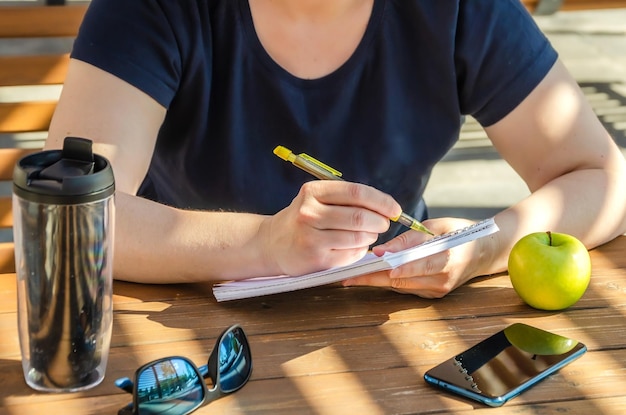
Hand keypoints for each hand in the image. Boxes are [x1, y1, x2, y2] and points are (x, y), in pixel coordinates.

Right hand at [261, 180, 402, 275]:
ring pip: (358, 237)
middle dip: (380, 222)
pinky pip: (351, 254)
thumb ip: (346, 199)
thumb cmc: (303, 219)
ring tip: (368, 235)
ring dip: (371, 237)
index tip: (394, 208)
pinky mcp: (316, 258)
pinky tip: (354, 247)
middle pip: (359, 217)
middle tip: (384, 224)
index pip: (356, 193)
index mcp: (313, 192)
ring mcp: (311, 237)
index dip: (381, 201)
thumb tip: (386, 207)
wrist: (272, 244)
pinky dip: (360, 251)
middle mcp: (310, 213)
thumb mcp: (316, 199)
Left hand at [343, 217, 490, 297]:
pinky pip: (405, 288)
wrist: (485, 252)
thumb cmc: (460, 233)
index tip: (370, 264)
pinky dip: (387, 281)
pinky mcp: (433, 294)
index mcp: (447, 260)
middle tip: (347, 276)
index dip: (391, 266)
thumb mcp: (438, 227)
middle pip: (401, 281)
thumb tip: (382, 250)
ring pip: (400, 287)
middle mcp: (442, 281)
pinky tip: (370, 275)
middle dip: (372, 278)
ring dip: (376, 281)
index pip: (415, 266)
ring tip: (352, 274)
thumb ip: (411, 240)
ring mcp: (437, 291)